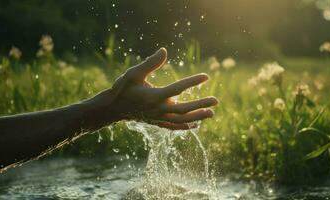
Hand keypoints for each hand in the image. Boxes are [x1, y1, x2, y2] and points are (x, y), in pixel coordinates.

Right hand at [86, 48, 217, 129]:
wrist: (113, 108)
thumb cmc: (123, 88)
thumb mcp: (134, 73)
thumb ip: (150, 63)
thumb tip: (164, 50)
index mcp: (154, 96)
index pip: (178, 89)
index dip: (193, 82)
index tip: (206, 76)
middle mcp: (158, 109)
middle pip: (184, 109)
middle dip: (201, 105)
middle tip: (216, 101)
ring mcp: (158, 118)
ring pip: (181, 120)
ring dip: (197, 117)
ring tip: (212, 113)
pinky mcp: (156, 123)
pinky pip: (173, 127)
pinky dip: (185, 127)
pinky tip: (196, 126)